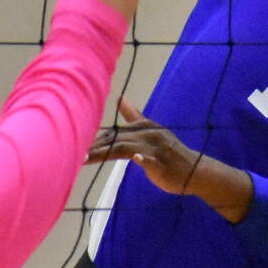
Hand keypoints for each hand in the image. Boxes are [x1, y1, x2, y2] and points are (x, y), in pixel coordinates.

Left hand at [87, 97, 251, 222]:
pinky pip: (152, 160)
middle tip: (71, 153)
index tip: (73, 144)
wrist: (196, 170)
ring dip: (105, 152)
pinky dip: (144, 159)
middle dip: (92, 146)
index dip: (93, 139)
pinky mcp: (164, 164)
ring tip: (85, 158)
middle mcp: (148, 135)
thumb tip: (120, 98)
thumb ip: (135, 116)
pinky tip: (136, 158)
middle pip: (115, 139)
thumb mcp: (151, 131)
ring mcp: (157, 149)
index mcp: (143, 128)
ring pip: (126, 148)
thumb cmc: (170, 153)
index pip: (113, 132)